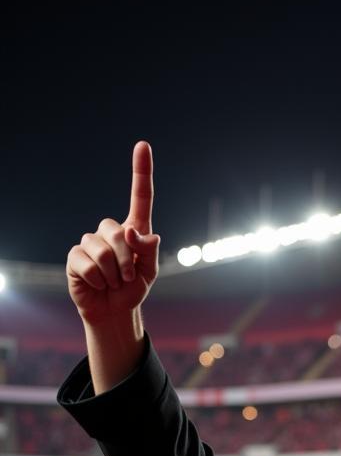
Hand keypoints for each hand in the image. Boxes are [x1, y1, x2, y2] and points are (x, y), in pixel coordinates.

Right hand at [66, 141, 160, 323]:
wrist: (113, 309)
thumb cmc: (133, 288)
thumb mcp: (150, 272)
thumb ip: (149, 251)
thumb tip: (134, 231)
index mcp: (134, 230)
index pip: (140, 197)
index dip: (141, 171)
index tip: (143, 145)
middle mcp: (111, 231)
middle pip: (119, 232)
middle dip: (128, 260)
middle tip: (127, 278)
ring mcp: (91, 242)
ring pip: (103, 250)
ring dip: (114, 272)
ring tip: (113, 282)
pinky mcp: (76, 256)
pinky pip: (88, 263)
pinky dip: (98, 278)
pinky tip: (99, 283)